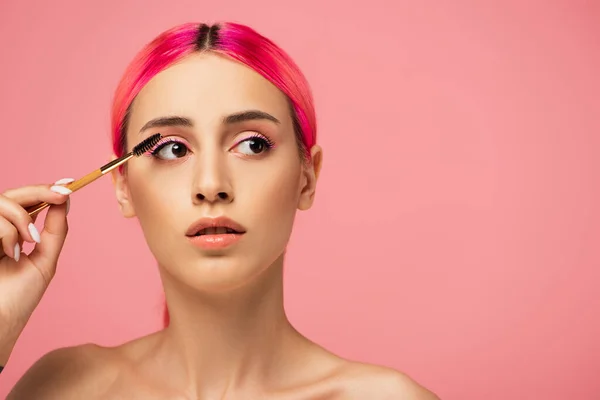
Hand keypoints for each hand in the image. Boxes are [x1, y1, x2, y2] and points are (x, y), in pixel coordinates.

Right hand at [0, 180, 71, 363]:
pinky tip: (12, 252)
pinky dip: (6, 231)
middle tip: (61, 194)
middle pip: (12, 195)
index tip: (68, 184)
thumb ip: (55, 231)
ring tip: (27, 242)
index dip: (45, 190)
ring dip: (20, 218)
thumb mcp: (44, 260)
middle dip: (40, 191)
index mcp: (12, 234)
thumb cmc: (18, 299)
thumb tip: (65, 201)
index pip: (26, 203)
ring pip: (1, 202)